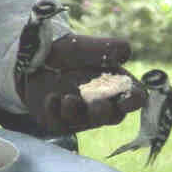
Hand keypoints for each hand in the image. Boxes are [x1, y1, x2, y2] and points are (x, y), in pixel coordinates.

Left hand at [15, 34, 147, 134]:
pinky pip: (61, 124)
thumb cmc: (68, 53)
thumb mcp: (88, 46)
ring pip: (86, 122)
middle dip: (105, 112)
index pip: (134, 98)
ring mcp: (80, 115)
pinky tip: (51, 98)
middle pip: (112, 116)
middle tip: (98, 104)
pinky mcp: (59, 121)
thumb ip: (110, 47)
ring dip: (79, 112)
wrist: (37, 58)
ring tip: (68, 99)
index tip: (130, 96)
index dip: (135, 100)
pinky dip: (56, 112)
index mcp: (114, 86)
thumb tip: (127, 52)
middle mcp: (100, 103)